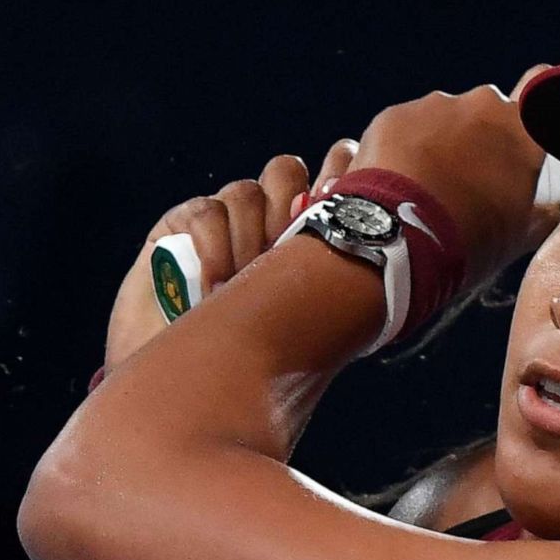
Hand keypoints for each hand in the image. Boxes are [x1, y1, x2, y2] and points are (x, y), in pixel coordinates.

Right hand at [103, 141, 357, 368]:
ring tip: (244, 286)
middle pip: (286, 171)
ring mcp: (223, 219)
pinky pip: (207, 212)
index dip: (338, 172)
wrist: (185, 388)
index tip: (342, 197)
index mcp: (302, 233)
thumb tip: (379, 259)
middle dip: (292, 204)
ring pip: (248, 192)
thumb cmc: (253, 359)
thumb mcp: (303, 321)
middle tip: (288, 251)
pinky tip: (216, 288)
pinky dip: (215, 248)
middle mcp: (264, 218)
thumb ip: (328, 286)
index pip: (327, 178)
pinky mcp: (181, 225)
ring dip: (251, 238)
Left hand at [344, 65, 559, 289]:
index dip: (531, 106)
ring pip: (443, 120)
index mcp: (521, 130)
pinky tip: (398, 184)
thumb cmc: (468, 238)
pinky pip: (404, 128)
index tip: (524, 128)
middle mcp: (481, 105)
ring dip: (439, 145)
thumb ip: (543, 213)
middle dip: (479, 138)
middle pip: (486, 113)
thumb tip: (553, 211)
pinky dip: (403, 150)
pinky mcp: (393, 115)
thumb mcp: (519, 236)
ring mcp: (433, 106)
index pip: (539, 86)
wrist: (398, 239)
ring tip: (427, 189)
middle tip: (469, 181)